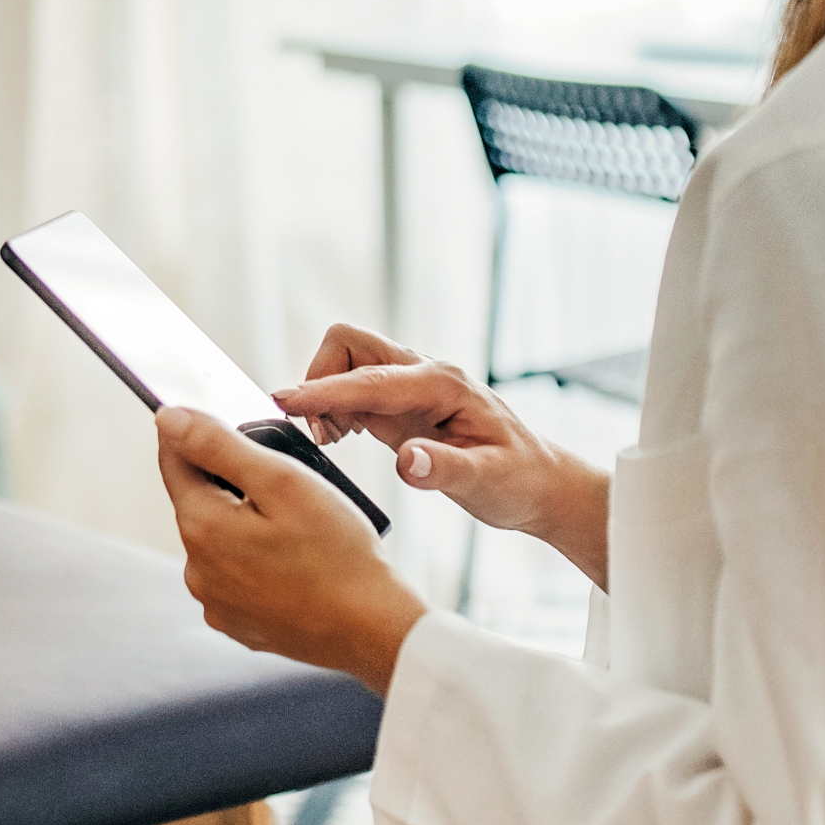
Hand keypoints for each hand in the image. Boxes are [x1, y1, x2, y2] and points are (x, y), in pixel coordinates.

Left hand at [157, 407, 429, 695]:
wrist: (372, 630)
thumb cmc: (338, 556)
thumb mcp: (282, 481)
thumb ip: (219, 445)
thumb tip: (169, 419)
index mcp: (202, 529)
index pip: (174, 460)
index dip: (197, 432)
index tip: (229, 425)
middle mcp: (197, 571)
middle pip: (199, 500)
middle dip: (231, 482)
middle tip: (285, 483)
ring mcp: (216, 602)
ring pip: (219, 538)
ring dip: (244, 522)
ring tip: (296, 526)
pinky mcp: (238, 623)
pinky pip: (235, 574)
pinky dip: (256, 560)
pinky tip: (293, 561)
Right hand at [275, 325, 609, 568]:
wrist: (539, 482)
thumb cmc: (519, 479)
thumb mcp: (488, 481)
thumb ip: (445, 469)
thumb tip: (406, 462)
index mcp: (443, 385)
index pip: (370, 379)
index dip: (325, 391)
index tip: (285, 403)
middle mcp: (422, 374)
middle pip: (350, 343)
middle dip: (321, 378)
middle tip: (320, 431)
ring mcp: (409, 385)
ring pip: (346, 360)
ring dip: (325, 393)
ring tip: (332, 439)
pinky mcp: (400, 403)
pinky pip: (352, 386)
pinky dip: (334, 406)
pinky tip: (342, 437)